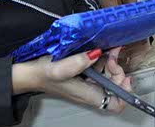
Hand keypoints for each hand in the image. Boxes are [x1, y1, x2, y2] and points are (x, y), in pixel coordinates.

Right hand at [13, 47, 131, 113]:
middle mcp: (91, 90)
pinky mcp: (86, 73)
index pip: (115, 104)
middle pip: (117, 87)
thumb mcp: (59, 68)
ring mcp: (89, 82)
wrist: (29, 73)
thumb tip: (97, 53)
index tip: (125, 77)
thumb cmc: (42, 74)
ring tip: (110, 50)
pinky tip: (103, 50)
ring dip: (113, 62)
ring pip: (111, 75)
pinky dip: (106, 59)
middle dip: (119, 71)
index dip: (125, 93)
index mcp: (88, 94)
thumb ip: (78, 62)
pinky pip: (102, 68)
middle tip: (112, 57)